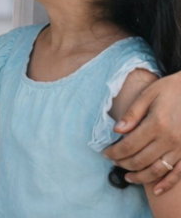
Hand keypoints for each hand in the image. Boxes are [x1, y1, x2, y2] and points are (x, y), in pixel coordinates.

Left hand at [106, 72, 180, 193]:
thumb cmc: (169, 90)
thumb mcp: (148, 95)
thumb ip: (133, 114)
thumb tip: (117, 131)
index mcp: (156, 124)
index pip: (129, 145)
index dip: (115, 152)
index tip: (105, 154)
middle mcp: (169, 140)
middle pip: (141, 160)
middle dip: (124, 164)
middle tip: (113, 162)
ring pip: (157, 170)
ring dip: (141, 177)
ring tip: (128, 176)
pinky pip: (178, 174)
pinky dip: (167, 184)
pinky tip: (156, 190)